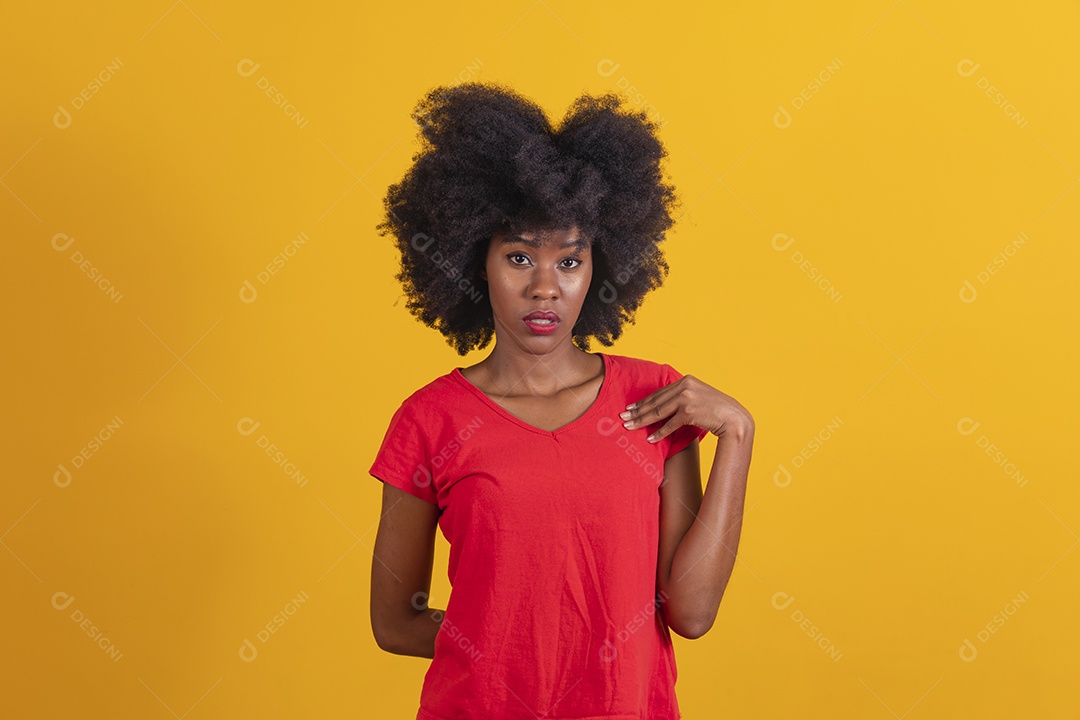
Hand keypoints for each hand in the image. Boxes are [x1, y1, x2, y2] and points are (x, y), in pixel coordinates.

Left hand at [618, 374, 753, 443]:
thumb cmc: (716, 410)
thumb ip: (682, 397)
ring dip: (642, 421)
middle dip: (637, 410)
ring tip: (629, 426)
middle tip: (622, 417)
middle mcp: (685, 386)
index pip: (659, 393)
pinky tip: (649, 438)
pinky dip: (659, 432)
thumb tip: (663, 406)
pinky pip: (670, 424)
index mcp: (685, 380)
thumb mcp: (698, 397)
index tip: (630, 407)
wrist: (734, 418)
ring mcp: (687, 398)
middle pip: (655, 401)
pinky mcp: (689, 412)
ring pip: (658, 411)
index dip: (643, 401)